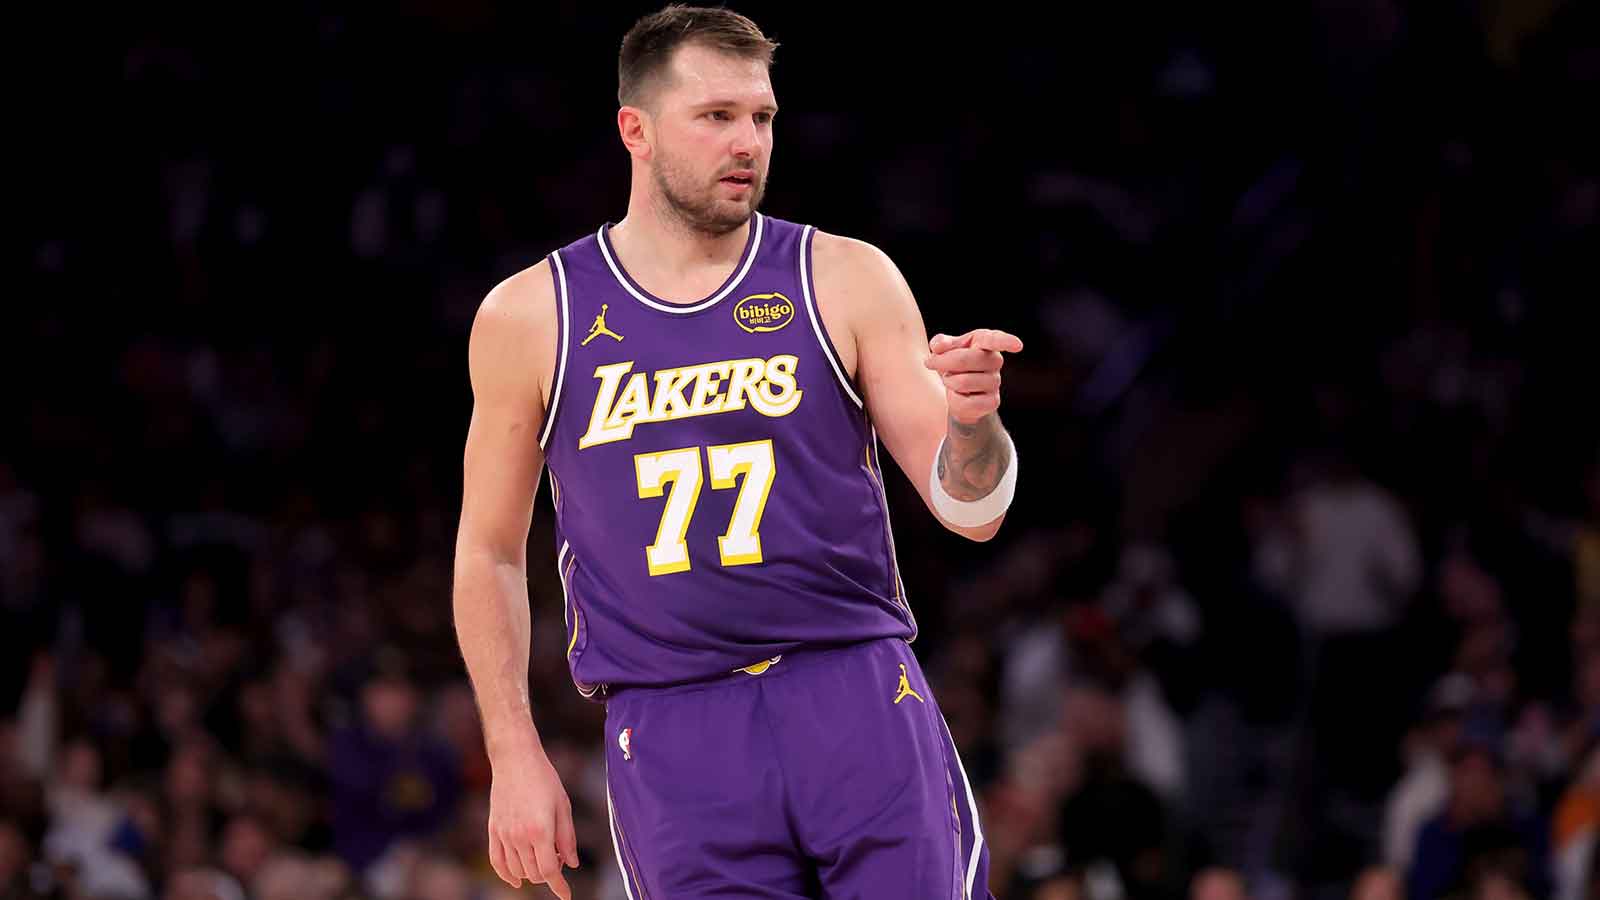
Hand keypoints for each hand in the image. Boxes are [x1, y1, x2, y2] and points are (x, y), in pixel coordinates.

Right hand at [487, 745, 578, 896]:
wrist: (515, 759)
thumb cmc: (544, 779)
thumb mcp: (563, 806)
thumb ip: (567, 838)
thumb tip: (572, 864)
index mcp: (540, 830)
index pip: (549, 871)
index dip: (559, 887)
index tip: (566, 896)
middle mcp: (519, 836)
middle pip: (534, 873)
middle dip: (549, 873)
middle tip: (558, 856)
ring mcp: (504, 834)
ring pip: (517, 871)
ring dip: (531, 873)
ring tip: (543, 856)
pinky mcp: (493, 830)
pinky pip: (497, 862)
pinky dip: (506, 875)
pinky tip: (516, 880)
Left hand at [924, 329, 1023, 423]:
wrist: (959, 392)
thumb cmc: (953, 364)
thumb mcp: (944, 349)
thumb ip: (940, 343)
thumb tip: (938, 346)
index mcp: (984, 341)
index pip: (996, 340)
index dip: (1007, 342)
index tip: (1017, 345)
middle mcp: (995, 360)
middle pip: (964, 359)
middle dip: (941, 362)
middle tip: (932, 363)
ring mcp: (996, 382)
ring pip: (961, 382)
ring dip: (949, 382)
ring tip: (953, 380)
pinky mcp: (993, 402)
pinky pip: (965, 402)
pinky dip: (954, 400)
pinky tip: (961, 395)